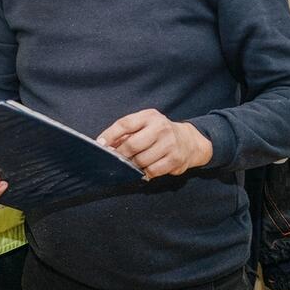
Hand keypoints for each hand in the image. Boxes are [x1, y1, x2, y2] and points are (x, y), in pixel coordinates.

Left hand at [96, 109, 212, 179]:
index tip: (100, 144)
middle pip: (132, 145)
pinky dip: (144, 173)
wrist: (189, 140)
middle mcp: (160, 128)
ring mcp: (169, 144)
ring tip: (131, 164)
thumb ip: (126, 133)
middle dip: (120, 154)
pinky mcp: (175, 159)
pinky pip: (152, 171)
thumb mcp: (144, 125)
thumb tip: (105, 145)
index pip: (125, 124)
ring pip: (141, 160)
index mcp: (149, 116)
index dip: (110, 134)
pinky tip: (143, 170)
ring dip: (132, 165)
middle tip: (115, 159)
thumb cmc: (158, 133)